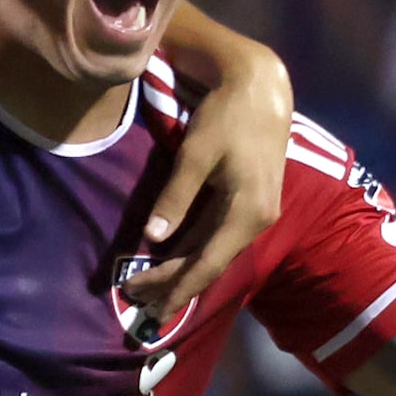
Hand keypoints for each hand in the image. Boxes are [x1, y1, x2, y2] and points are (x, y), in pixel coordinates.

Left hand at [123, 49, 291, 324]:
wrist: (262, 88)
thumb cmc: (228, 117)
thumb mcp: (197, 154)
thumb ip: (176, 197)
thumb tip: (153, 238)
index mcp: (246, 214)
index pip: (207, 264)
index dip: (177, 288)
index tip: (150, 306)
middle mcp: (255, 221)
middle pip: (208, 261)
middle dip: (171, 282)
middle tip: (134, 298)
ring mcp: (253, 213)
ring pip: (211, 249)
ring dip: (180, 268)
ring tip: (148, 286)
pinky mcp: (247, 202)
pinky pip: (215, 234)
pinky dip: (191, 248)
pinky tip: (170, 256)